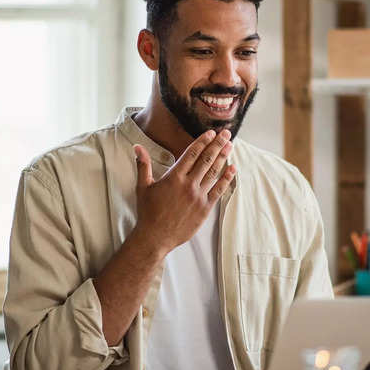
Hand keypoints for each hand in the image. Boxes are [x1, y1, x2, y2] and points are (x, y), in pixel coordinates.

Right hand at [132, 129, 235, 253]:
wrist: (155, 237)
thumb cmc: (148, 212)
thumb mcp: (143, 187)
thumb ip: (143, 165)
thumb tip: (137, 147)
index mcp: (174, 177)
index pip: (192, 153)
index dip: (202, 141)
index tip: (211, 133)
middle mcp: (188, 184)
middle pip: (206, 159)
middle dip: (217, 144)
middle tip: (226, 133)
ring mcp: (198, 196)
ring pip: (214, 172)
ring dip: (223, 157)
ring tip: (230, 145)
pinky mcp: (205, 208)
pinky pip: (218, 190)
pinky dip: (226, 178)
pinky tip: (233, 168)